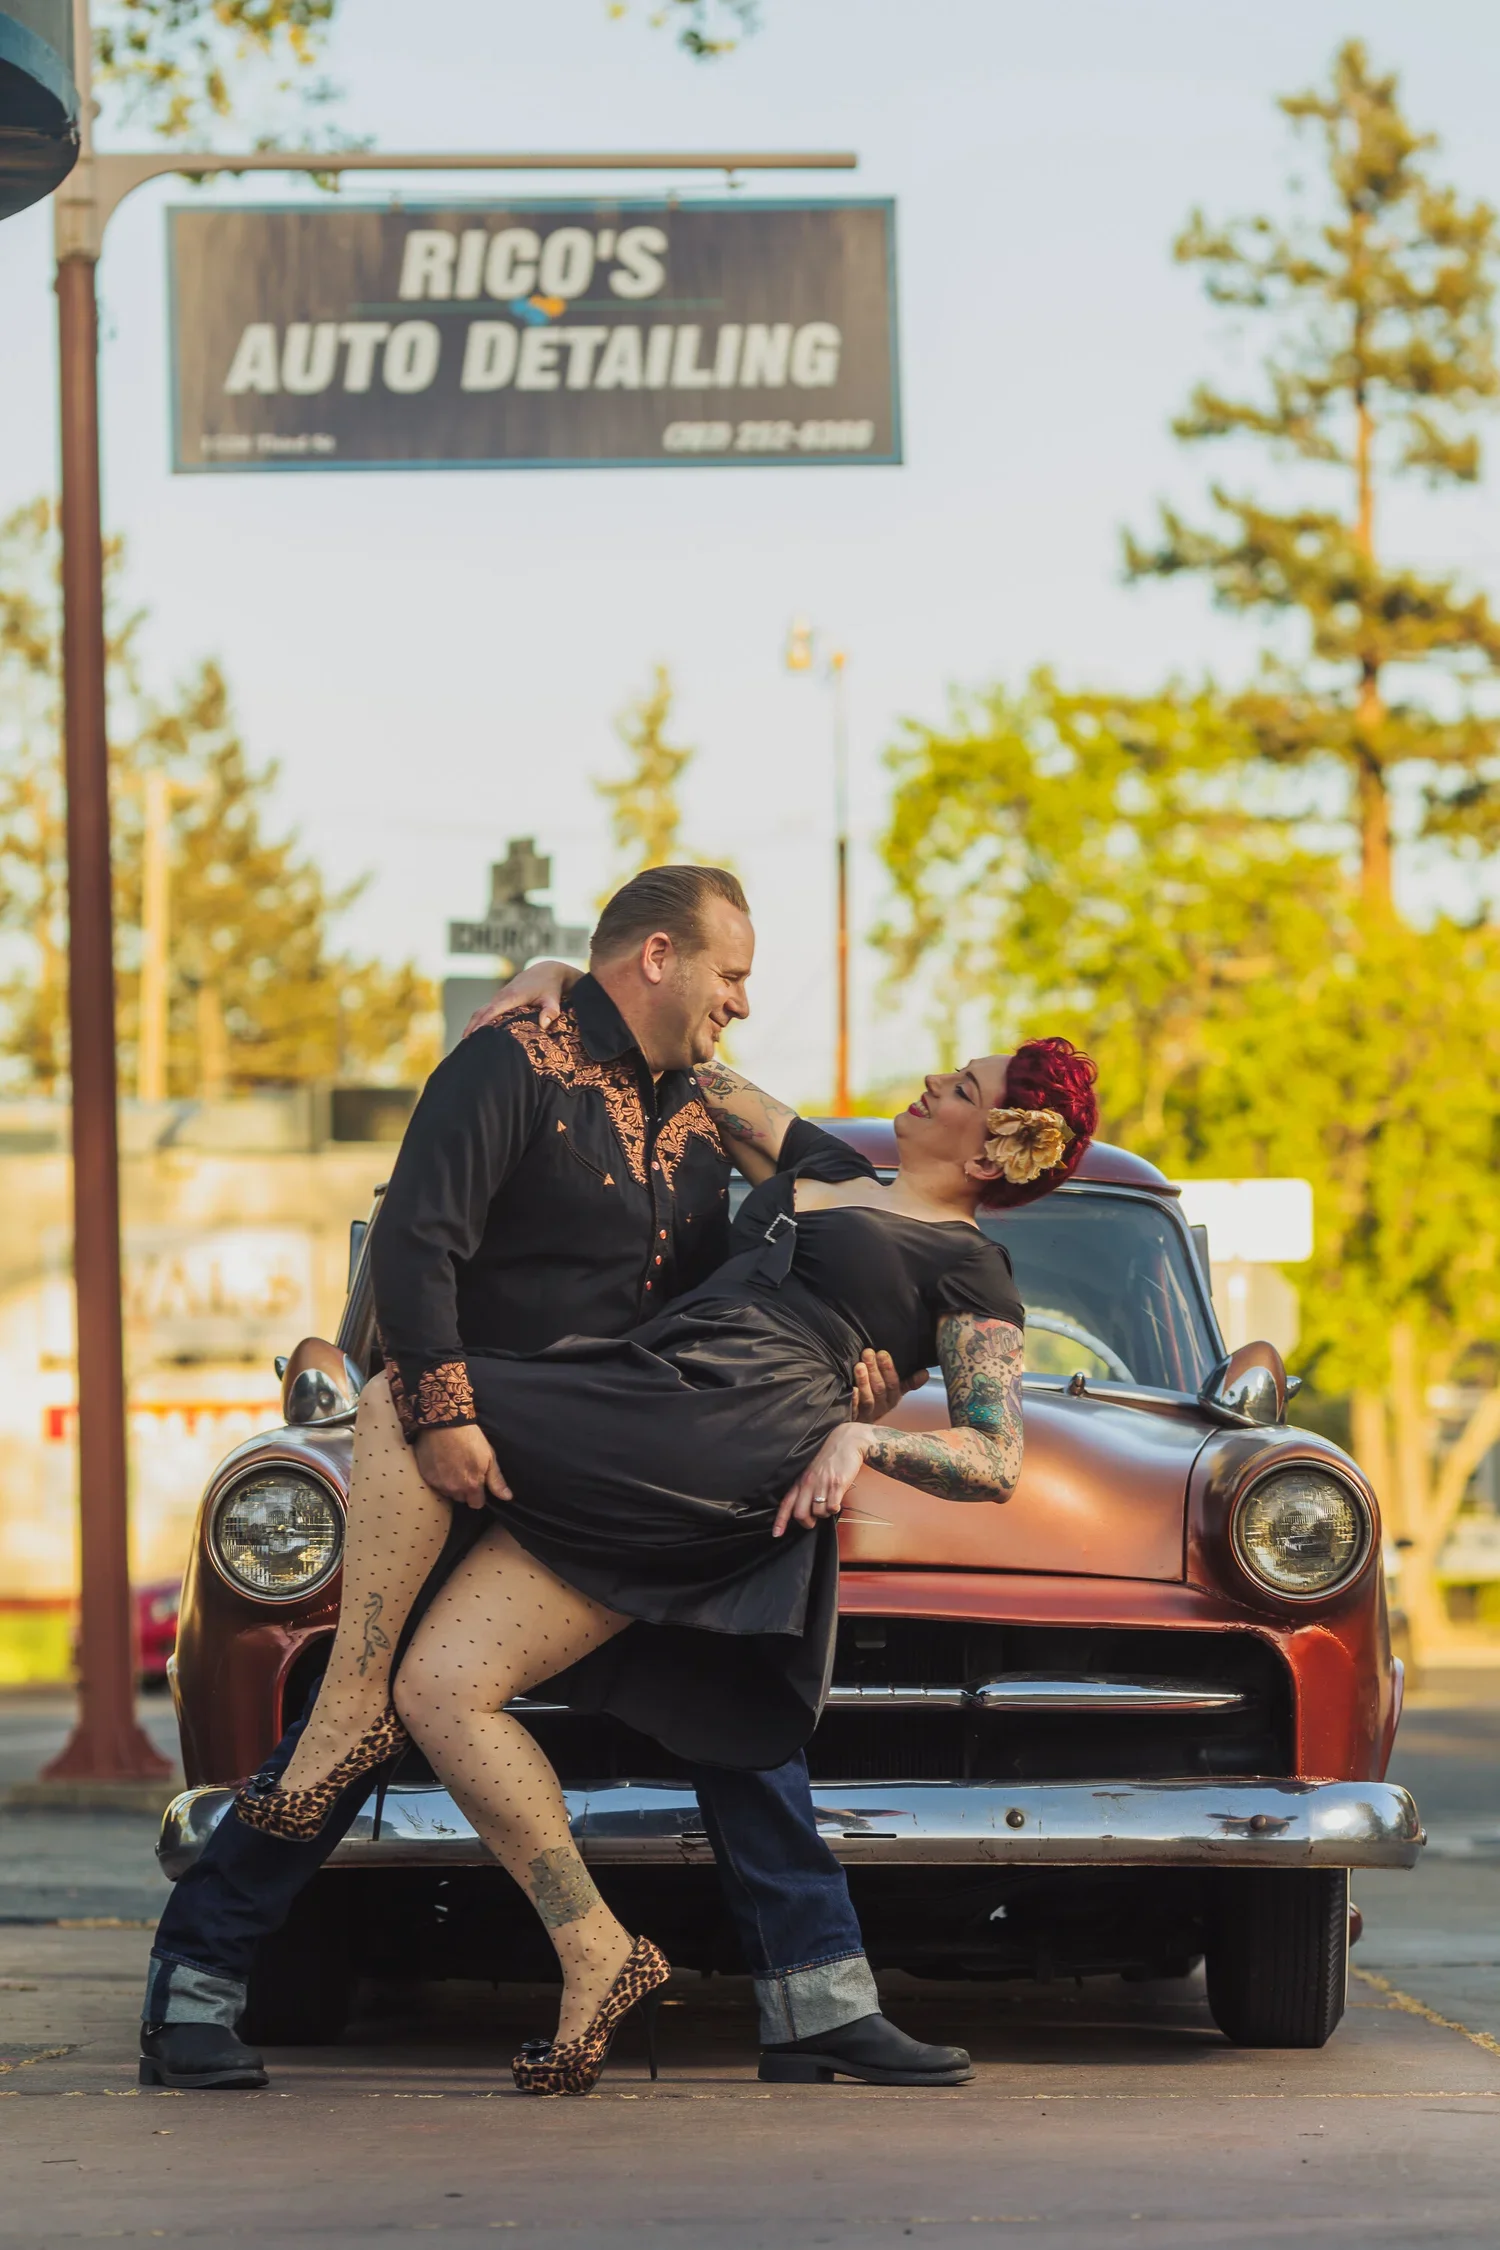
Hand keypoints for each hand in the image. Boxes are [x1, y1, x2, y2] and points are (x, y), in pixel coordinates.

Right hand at [413, 1423, 511, 1509]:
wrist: (444, 1423)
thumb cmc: (470, 1438)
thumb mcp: (489, 1457)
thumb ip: (496, 1480)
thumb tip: (507, 1497)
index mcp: (472, 1486)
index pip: (476, 1504)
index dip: (479, 1495)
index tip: (477, 1483)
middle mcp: (454, 1489)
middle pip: (461, 1498)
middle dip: (464, 1489)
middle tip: (464, 1471)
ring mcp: (439, 1484)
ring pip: (448, 1492)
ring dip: (451, 1484)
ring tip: (453, 1466)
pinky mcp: (427, 1477)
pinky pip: (436, 1484)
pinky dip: (439, 1478)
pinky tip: (442, 1464)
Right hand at [464, 957, 581, 1037]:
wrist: (546, 971)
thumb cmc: (549, 987)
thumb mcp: (553, 999)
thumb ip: (551, 1011)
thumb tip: (545, 1024)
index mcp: (512, 996)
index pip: (492, 1011)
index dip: (482, 1023)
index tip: (474, 1036)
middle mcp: (501, 996)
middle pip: (481, 1012)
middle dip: (472, 1028)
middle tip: (465, 1047)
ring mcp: (499, 997)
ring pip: (481, 1012)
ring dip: (472, 1026)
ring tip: (467, 1045)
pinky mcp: (500, 1000)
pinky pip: (485, 1011)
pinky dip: (478, 1022)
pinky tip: (476, 1036)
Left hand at [774, 1424, 871, 1538]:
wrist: (847, 1441)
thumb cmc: (830, 1457)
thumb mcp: (812, 1470)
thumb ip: (805, 1487)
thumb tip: (804, 1507)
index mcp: (800, 1479)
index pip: (786, 1503)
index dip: (780, 1520)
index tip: (776, 1534)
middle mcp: (808, 1482)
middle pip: (800, 1514)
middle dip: (807, 1523)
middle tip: (813, 1522)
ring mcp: (822, 1484)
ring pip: (818, 1513)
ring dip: (824, 1515)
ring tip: (829, 1504)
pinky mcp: (836, 1484)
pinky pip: (833, 1507)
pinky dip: (835, 1509)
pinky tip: (838, 1500)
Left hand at [850, 1349, 929, 1423]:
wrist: (860, 1426)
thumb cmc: (878, 1401)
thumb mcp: (894, 1393)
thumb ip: (909, 1383)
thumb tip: (926, 1373)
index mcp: (892, 1400)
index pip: (894, 1385)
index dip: (889, 1369)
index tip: (882, 1353)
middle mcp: (881, 1408)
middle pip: (880, 1389)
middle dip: (874, 1370)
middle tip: (868, 1353)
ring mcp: (867, 1415)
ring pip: (868, 1399)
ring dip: (864, 1382)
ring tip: (859, 1366)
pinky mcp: (853, 1420)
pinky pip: (854, 1411)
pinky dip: (854, 1400)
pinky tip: (852, 1390)